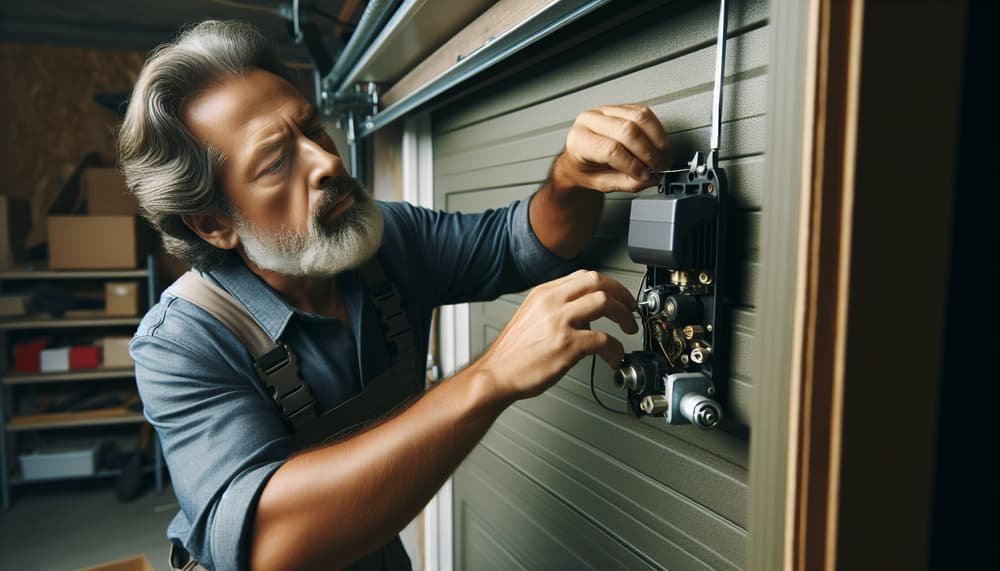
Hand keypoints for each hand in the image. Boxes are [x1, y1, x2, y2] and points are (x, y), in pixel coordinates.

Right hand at [475, 270, 637, 402]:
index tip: (617, 295)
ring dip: (623, 315)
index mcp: (543, 294)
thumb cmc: (512, 353)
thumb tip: (584, 316)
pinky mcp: (567, 344)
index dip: (607, 284)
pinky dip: (615, 348)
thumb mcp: (530, 317)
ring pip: (604, 302)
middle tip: (630, 307)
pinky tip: (615, 356)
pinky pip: (603, 339)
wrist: (496, 374)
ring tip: (629, 327)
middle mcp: (552, 302)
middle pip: (597, 281)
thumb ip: (555, 310)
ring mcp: (560, 321)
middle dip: (621, 293)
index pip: (583, 276)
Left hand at [553, 104, 669, 192]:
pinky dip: (656, 130)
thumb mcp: (601, 183)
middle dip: (648, 152)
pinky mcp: (620, 107)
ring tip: (661, 157)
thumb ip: (625, 182)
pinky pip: (644, 112)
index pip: (611, 149)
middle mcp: (590, 120)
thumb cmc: (585, 169)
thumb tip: (649, 178)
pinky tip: (658, 144)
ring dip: (657, 140)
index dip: (633, 165)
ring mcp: (605, 110)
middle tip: (657, 168)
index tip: (645, 176)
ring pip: (639, 118)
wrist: (578, 158)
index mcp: (579, 140)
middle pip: (628, 131)